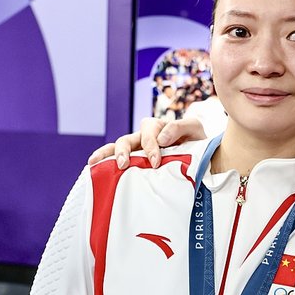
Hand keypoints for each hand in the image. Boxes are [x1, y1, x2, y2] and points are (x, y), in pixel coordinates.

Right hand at [85, 117, 207, 167]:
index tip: (155, 161)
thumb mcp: (194, 129)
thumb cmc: (196, 141)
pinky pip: (115, 160)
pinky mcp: (135, 163)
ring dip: (108, 155)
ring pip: (117, 148)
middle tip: (124, 164)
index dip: (150, 145)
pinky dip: (103, 162)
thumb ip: (180, 127)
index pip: (149, 131)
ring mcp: (137, 151)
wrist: (202, 158)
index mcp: (157, 128)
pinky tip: (92, 168)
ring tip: (95, 163)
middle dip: (124, 151)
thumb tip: (161, 138)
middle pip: (127, 139)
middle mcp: (143, 138)